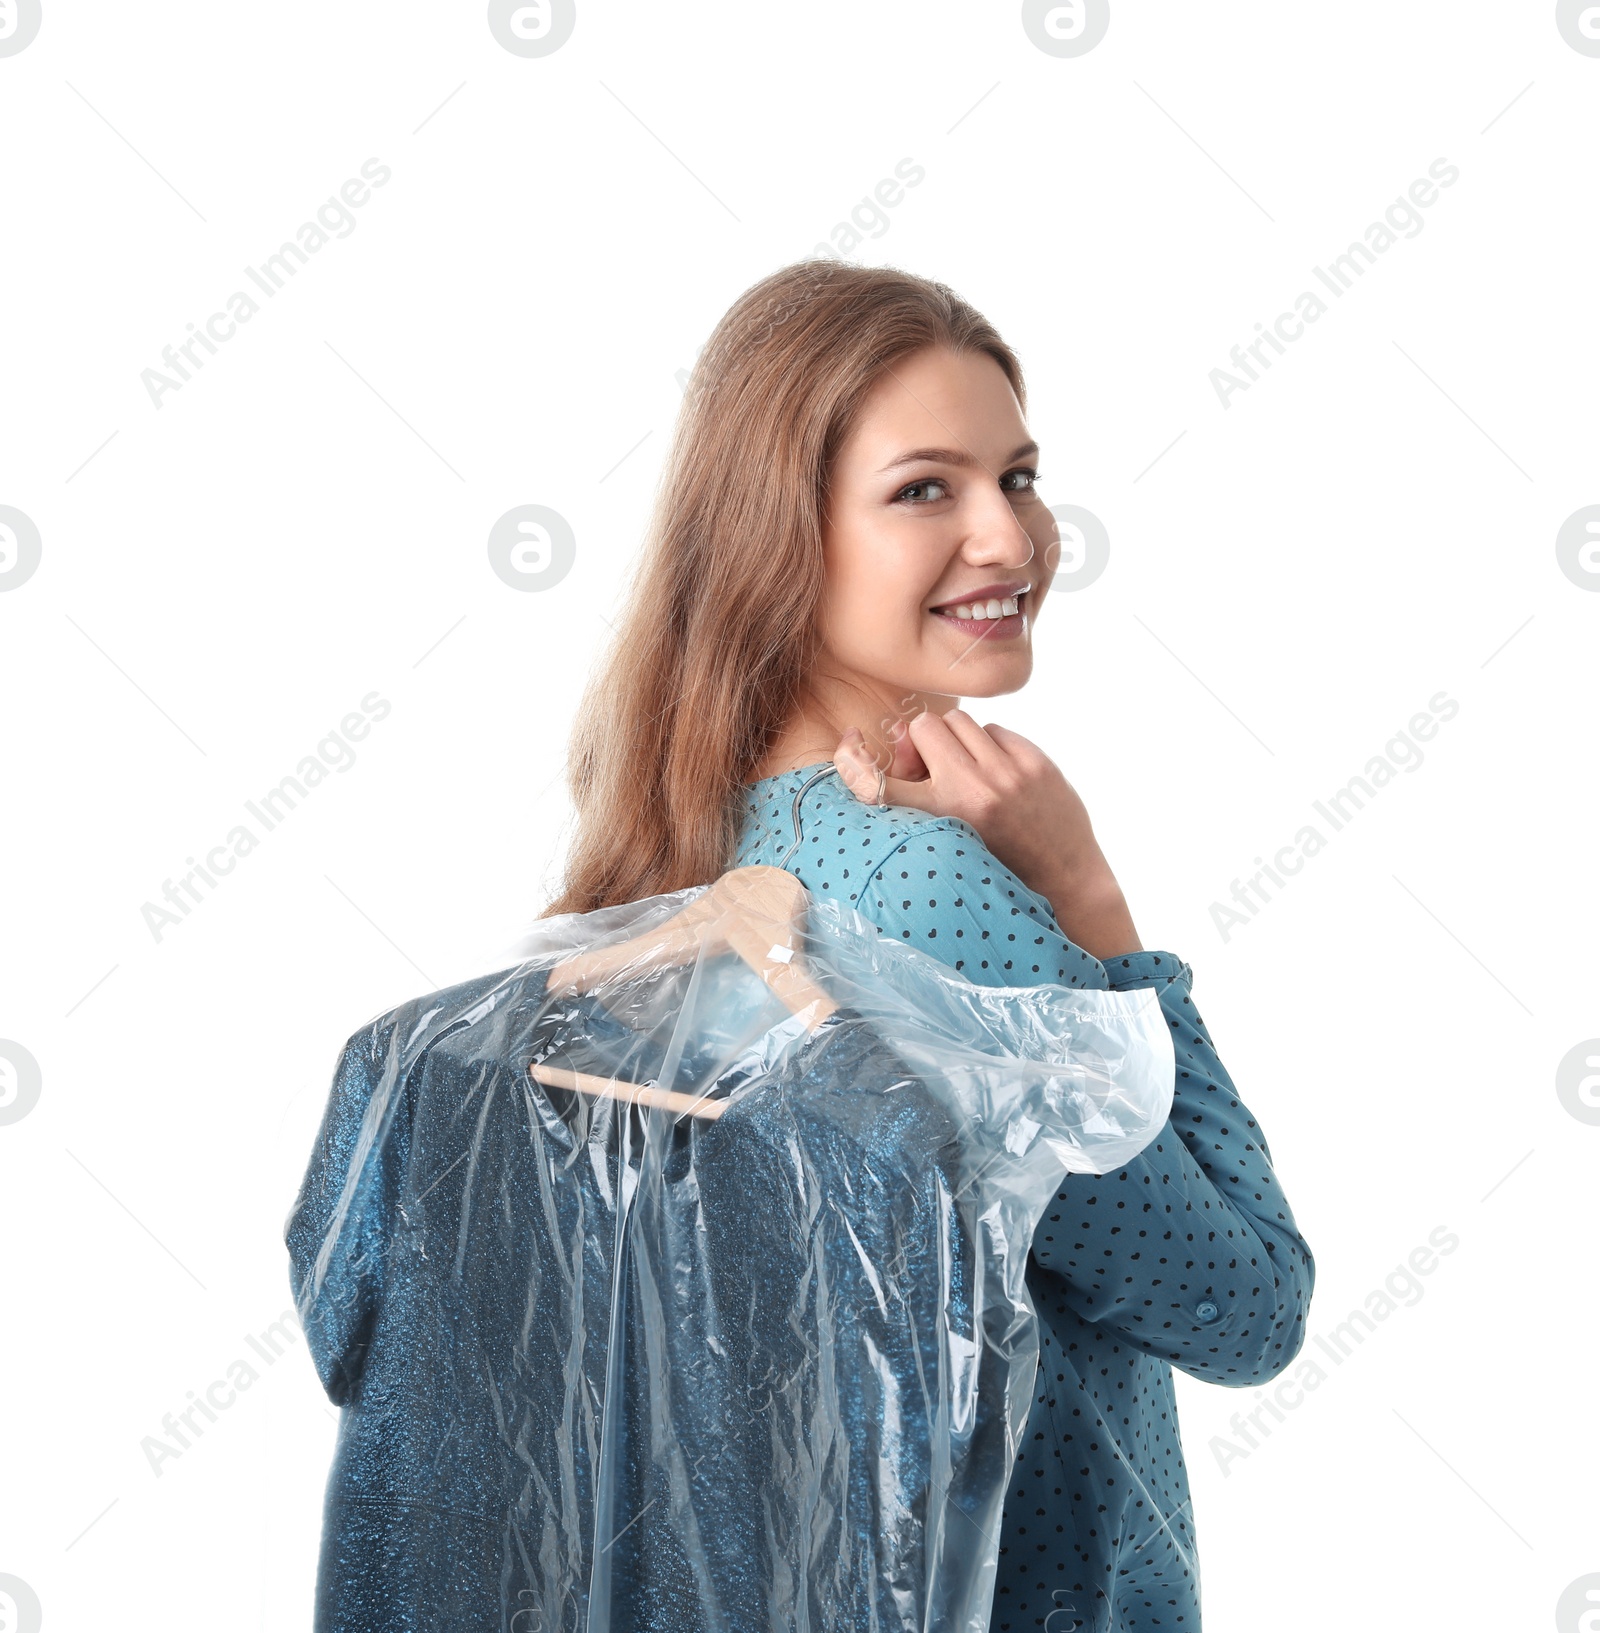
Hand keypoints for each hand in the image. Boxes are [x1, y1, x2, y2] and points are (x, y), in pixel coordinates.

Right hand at [833, 708, 1142, 959]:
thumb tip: (906, 738)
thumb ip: (918, 798)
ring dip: (956, 741)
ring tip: (967, 771)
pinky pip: (995, 730)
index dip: (853, 758)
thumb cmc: (996, 866)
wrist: (1064, 882)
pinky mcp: (1036, 762)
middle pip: (924, 727)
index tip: (851, 744)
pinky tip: (998, 775)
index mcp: (943, 817)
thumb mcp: (949, 842)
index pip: (880, 777)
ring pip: (958, 720)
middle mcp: (974, 790)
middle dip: (924, 743)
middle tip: (934, 768)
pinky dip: (990, 746)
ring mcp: (1008, 772)